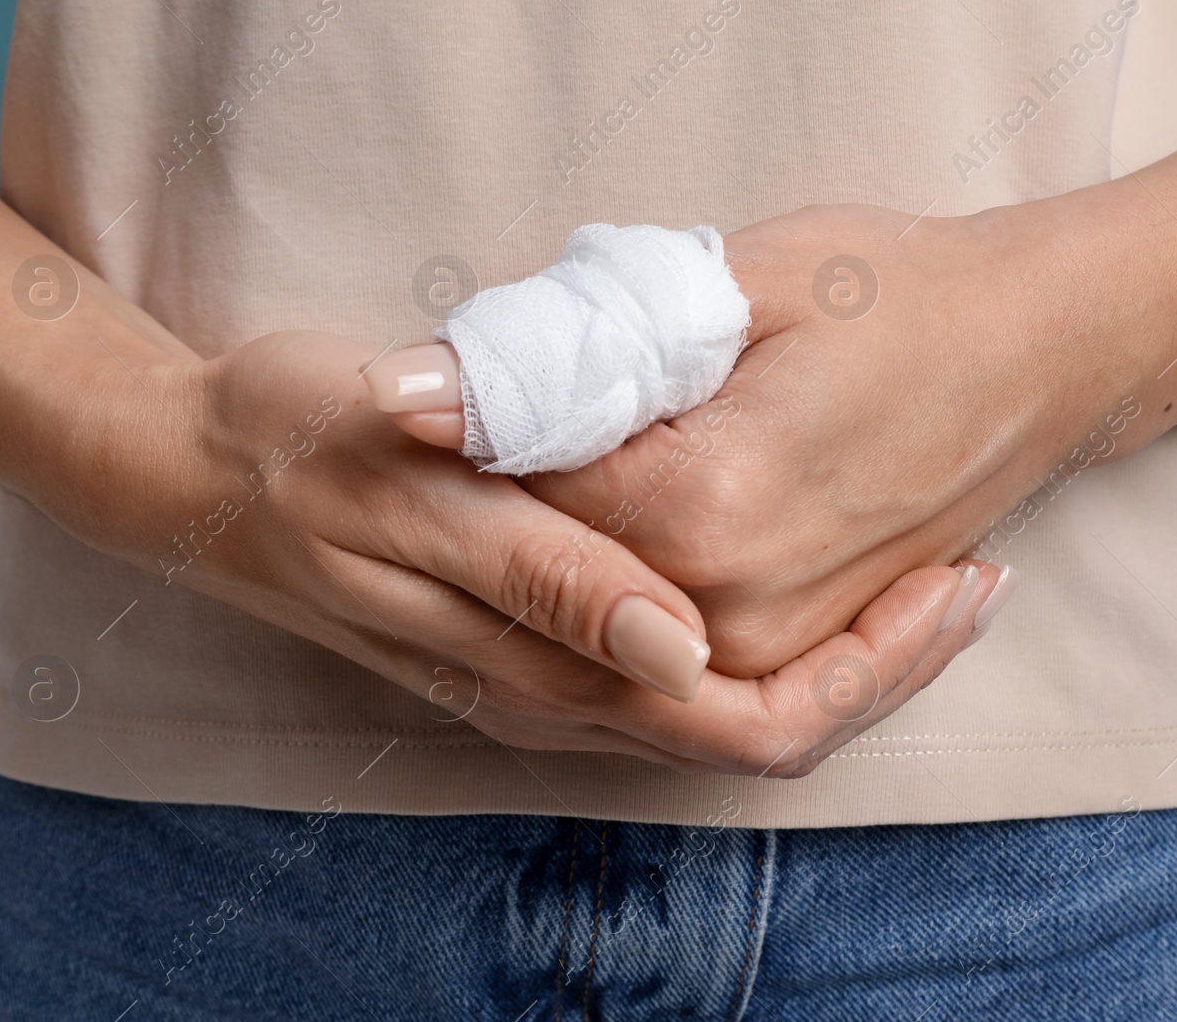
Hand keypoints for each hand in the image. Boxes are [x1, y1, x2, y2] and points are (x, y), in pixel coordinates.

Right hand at [37, 328, 1004, 774]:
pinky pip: (690, 674)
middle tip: (977, 576)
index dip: (875, 668)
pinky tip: (816, 570)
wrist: (199, 474)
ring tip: (932, 572)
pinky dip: (780, 633)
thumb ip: (543, 568)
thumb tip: (672, 639)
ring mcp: (548, 681)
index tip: (957, 582)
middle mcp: (556, 697)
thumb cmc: (299, 449)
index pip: (753, 715)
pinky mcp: (537, 646)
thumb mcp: (415, 485)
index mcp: (541, 661)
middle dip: (887, 667)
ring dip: (845, 651)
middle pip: (768, 728)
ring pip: (737, 708)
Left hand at [521, 202, 1141, 676]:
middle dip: (523, 497)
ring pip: (601, 636)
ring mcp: (769, 654)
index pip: (503, 498)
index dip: (477, 430)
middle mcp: (728, 612)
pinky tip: (657, 534)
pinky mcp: (800, 660)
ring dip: (576, 560)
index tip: (502, 372)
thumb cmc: (899, 295)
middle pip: (542, 581)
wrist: (1042, 356)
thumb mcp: (732, 283)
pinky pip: (678, 675)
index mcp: (699, 508)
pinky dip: (637, 614)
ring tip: (619, 464)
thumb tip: (401, 397)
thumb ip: (568, 346)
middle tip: (576, 414)